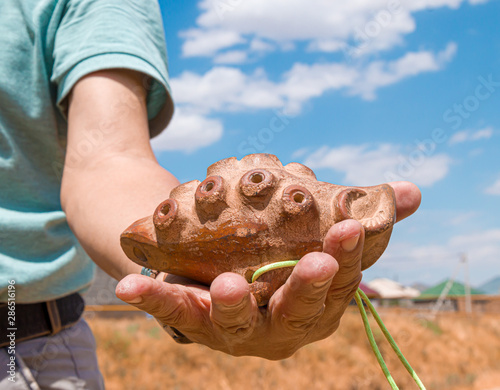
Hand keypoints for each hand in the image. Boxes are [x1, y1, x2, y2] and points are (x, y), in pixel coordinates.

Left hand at [115, 181, 420, 358]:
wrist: (224, 270)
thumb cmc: (278, 253)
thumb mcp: (315, 234)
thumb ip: (358, 216)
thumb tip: (414, 191)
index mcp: (314, 305)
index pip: (338, 286)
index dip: (347, 261)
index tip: (349, 232)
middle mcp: (277, 325)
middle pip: (297, 314)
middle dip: (308, 289)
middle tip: (319, 264)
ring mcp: (234, 328)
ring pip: (236, 323)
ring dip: (236, 305)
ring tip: (233, 284)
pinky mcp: (192, 318)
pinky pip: (173, 310)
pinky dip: (154, 298)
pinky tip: (131, 286)